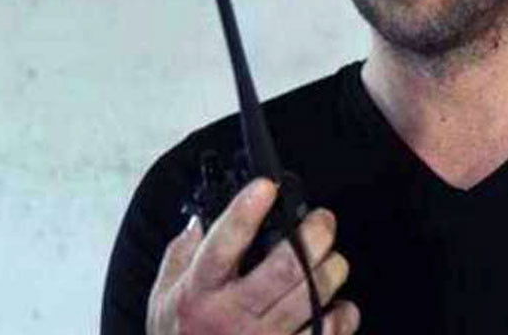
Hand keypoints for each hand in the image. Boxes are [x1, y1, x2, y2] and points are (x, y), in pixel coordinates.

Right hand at [147, 178, 358, 333]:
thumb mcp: (165, 296)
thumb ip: (183, 253)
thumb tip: (202, 218)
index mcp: (199, 293)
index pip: (222, 245)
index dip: (245, 212)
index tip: (266, 186)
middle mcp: (231, 317)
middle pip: (284, 268)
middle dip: (313, 235)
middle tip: (323, 220)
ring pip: (312, 296)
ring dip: (332, 269)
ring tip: (332, 259)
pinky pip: (328, 332)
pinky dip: (342, 314)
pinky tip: (338, 306)